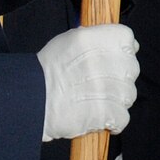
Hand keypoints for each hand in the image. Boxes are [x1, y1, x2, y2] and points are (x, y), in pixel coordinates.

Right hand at [38, 24, 139, 140]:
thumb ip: (95, 40)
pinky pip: (123, 117)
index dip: (124, 51)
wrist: (28, 103)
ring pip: (129, 94)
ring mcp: (104, 87)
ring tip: (97, 101)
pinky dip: (114, 121)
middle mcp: (100, 60)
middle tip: (102, 85)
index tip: (117, 60)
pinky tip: (101, 118)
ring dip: (117, 100)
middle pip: (131, 68)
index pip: (126, 38)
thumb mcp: (67, 43)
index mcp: (90, 39)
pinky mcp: (104, 112)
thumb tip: (125, 45)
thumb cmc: (45, 74)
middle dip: (120, 78)